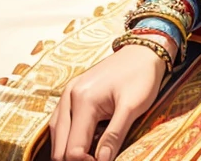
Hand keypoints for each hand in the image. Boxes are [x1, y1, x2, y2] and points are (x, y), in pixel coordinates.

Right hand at [49, 44, 165, 160]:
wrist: (143, 50)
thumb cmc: (141, 76)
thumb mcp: (132, 106)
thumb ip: (114, 136)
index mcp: (83, 100)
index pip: (73, 148)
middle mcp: (70, 95)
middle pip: (60, 144)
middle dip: (75, 158)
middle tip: (97, 160)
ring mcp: (69, 92)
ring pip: (57, 133)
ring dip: (68, 149)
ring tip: (90, 155)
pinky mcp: (72, 91)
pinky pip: (61, 121)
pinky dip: (68, 136)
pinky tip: (82, 141)